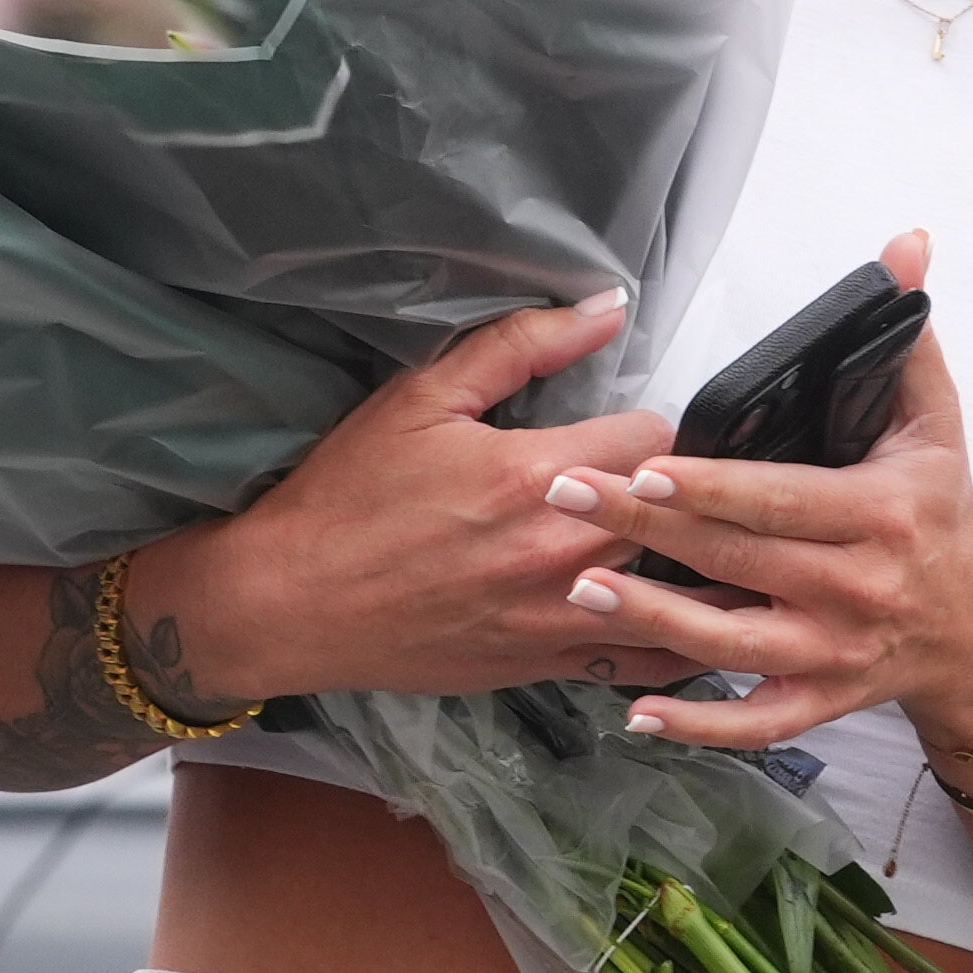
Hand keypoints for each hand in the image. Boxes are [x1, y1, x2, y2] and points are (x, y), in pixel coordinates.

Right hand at [136, 287, 668, 701]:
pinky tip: (674, 615)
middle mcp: (562, 552)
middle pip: (676, 513)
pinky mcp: (546, 666)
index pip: (658, 437)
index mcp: (537, 476)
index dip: (647, 429)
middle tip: (652, 486)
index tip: (625, 433)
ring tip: (678, 548)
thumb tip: (608, 306)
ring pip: (675, 590)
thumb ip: (522, 344)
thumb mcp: (422, 397)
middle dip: (669, 493)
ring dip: (680, 563)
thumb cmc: (350, 495)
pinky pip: (643, 657)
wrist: (291, 603)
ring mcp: (559, 618)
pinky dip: (665, 633)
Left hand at [537, 238, 972, 762]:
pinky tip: (633, 711)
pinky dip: (697, 725)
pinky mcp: (820, 701)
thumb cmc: (942, 511)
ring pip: (733, 643)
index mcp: (879, 515)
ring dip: (653, 620)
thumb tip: (906, 245)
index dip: (706, 484)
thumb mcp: (935, 421)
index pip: (777, 496)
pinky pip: (753, 722)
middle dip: (646, 528)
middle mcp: (857, 590)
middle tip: (564, 496)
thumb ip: (907, 336)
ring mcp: (836, 655)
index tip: (640, 463)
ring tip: (580, 587)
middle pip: (737, 559)